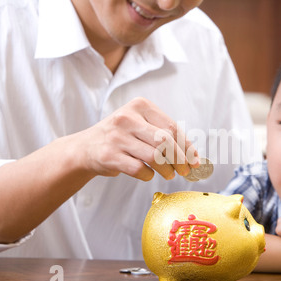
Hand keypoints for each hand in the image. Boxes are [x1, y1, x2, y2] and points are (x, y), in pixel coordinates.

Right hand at [75, 97, 198, 180]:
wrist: (85, 148)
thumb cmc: (121, 137)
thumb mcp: (140, 125)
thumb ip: (164, 134)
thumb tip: (192, 155)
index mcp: (139, 106)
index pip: (172, 127)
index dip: (187, 146)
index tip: (195, 160)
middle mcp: (127, 118)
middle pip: (165, 141)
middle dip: (180, 159)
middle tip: (185, 171)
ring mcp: (116, 136)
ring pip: (154, 156)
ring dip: (167, 169)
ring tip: (169, 174)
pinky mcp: (109, 155)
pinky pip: (139, 169)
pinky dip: (148, 175)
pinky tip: (148, 174)